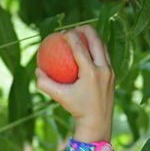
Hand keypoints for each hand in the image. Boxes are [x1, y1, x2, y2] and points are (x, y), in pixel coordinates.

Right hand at [35, 25, 113, 142]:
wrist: (98, 122)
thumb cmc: (76, 109)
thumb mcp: (59, 96)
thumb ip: (45, 83)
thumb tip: (36, 69)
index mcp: (91, 72)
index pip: (79, 46)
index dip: (69, 35)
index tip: (61, 34)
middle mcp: (103, 69)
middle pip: (96, 40)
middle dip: (85, 29)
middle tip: (74, 28)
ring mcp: (111, 71)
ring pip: (103, 46)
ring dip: (93, 38)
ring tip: (82, 36)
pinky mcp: (113, 75)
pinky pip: (105, 56)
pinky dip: (96, 50)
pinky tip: (87, 51)